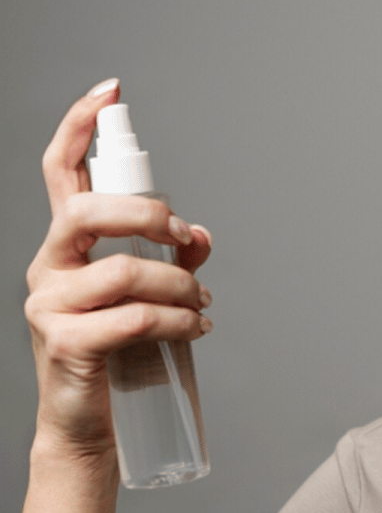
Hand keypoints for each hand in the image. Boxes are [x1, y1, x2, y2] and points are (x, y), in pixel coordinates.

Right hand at [24, 79, 212, 455]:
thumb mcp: (148, 292)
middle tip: (186, 240)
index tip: (110, 90)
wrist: (90, 422)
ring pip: (124, 272)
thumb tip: (202, 236)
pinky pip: (134, 318)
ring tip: (200, 305)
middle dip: (150, 216)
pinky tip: (196, 329)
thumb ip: (173, 257)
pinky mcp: (66, 343)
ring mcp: (50, 305)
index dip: (80, 126)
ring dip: (180, 285)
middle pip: (87, 212)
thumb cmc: (119, 348)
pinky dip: (179, 320)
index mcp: (67, 244)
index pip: (61, 171)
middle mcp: (49, 266)